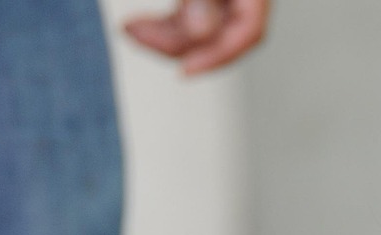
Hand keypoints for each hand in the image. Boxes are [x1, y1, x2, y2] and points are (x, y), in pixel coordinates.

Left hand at [124, 0, 271, 74]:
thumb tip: (199, 32)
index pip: (250, 32)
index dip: (218, 55)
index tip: (185, 69)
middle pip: (220, 35)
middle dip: (176, 42)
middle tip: (138, 36)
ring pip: (200, 30)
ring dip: (163, 35)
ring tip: (130, 31)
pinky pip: (189, 18)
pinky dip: (165, 25)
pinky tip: (139, 26)